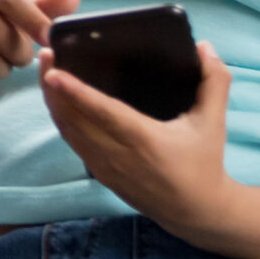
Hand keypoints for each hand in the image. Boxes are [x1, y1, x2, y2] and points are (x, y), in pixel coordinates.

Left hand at [39, 41, 235, 237]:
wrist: (196, 212)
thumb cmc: (204, 163)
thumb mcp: (213, 122)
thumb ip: (214, 82)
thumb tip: (205, 47)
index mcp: (144, 140)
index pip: (103, 112)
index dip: (76, 92)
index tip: (53, 72)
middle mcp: (118, 154)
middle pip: (75, 119)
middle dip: (54, 88)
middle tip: (45, 55)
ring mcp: (105, 167)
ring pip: (68, 131)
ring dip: (53, 102)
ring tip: (45, 72)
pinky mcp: (99, 174)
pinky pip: (73, 143)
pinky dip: (61, 120)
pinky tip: (56, 101)